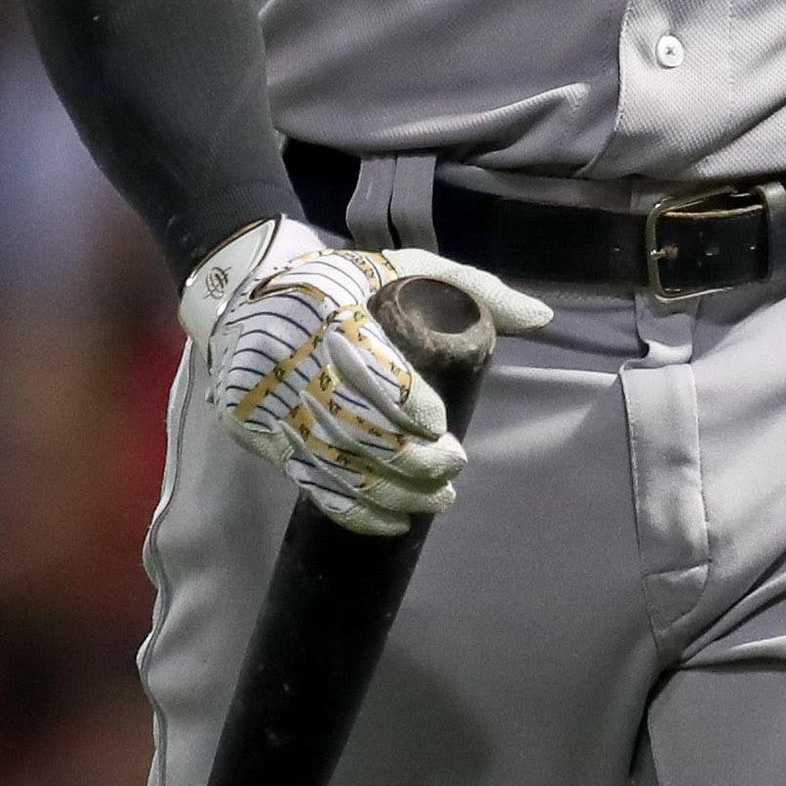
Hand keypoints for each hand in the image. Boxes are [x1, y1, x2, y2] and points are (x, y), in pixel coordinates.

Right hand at [179, 218, 551, 535]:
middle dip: (408, 457)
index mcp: (328, 308)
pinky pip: (306, 479)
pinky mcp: (255, 431)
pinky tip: (392, 521)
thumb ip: (470, 288)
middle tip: (453, 468)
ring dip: (389, 492)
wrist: (244, 294)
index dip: (403, 400)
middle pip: (352, 422)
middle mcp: (291, 356)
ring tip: (437, 500)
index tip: (439, 425)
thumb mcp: (401, 265)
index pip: (365, 362)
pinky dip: (352, 508)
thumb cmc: (340, 280)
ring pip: (333, 460)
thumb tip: (541, 317)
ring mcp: (268, 399)